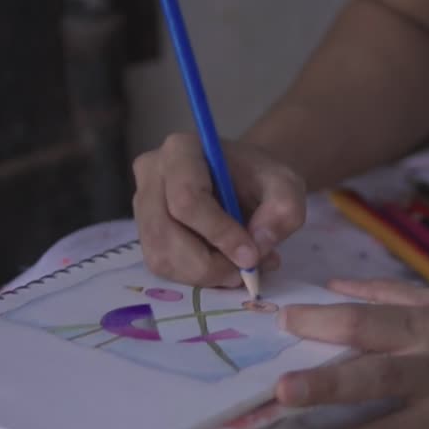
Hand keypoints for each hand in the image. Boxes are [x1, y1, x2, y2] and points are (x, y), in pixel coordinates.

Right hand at [132, 133, 306, 286]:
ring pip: (161, 256)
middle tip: (245, 271)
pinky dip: (195, 277)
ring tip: (236, 268)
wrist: (244, 182)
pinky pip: (163, 266)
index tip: (251, 255)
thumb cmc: (260, 179)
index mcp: (181, 151)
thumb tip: (259, 244)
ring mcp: (143, 205)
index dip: (219, 233)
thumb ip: (283, 208)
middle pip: (166, 233)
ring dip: (203, 274)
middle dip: (210, 263)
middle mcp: (151, 174)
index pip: (186, 198)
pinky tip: (220, 266)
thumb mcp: (286, 186)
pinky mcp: (145, 233)